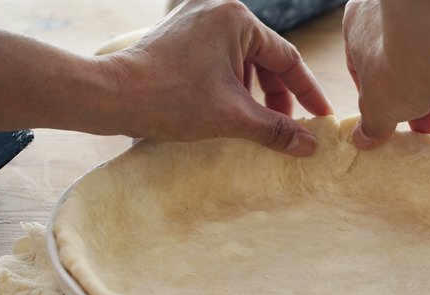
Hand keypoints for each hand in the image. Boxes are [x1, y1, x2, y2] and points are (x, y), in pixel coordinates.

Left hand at [101, 0, 332, 155]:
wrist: (110, 96)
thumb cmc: (170, 100)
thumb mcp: (232, 117)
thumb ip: (276, 129)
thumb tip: (309, 145)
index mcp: (237, 19)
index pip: (286, 58)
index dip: (306, 92)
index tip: (320, 117)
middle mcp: (217, 10)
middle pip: (264, 57)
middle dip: (277, 95)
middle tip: (287, 127)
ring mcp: (195, 19)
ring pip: (241, 58)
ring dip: (254, 91)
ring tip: (257, 123)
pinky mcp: (180, 34)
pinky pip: (219, 58)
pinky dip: (231, 83)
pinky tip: (231, 109)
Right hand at [342, 0, 429, 149]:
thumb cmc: (396, 65)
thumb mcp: (378, 104)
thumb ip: (372, 122)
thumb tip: (364, 139)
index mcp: (364, 27)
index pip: (364, 65)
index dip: (375, 98)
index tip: (386, 121)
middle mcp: (400, 19)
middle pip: (407, 71)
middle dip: (419, 109)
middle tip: (426, 133)